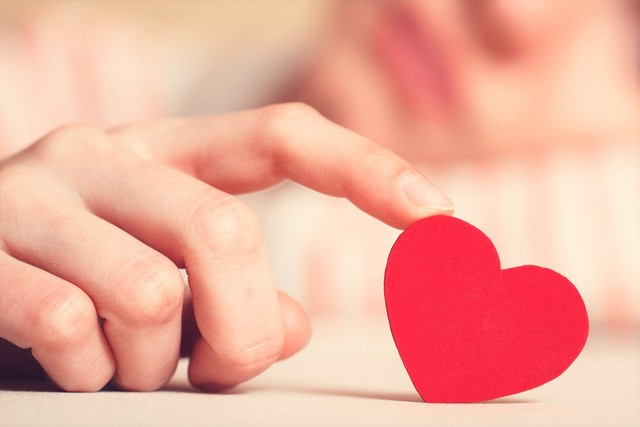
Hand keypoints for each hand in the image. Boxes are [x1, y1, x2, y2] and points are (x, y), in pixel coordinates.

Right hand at [0, 103, 452, 391]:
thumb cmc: (77, 280)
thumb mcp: (167, 276)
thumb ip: (238, 292)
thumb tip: (290, 325)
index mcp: (167, 153)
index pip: (281, 136)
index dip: (365, 168)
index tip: (441, 215)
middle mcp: (106, 154)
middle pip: (225, 233)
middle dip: (238, 328)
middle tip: (215, 366)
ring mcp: (39, 194)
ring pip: (152, 296)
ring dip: (152, 362)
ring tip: (120, 359)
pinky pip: (70, 329)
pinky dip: (87, 372)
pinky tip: (65, 361)